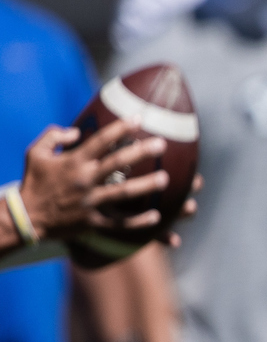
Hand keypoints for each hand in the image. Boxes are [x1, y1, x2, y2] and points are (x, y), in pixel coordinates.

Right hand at [18, 121, 170, 242]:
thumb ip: (52, 136)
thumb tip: (76, 131)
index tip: (140, 118)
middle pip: (117, 163)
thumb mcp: (35, 153)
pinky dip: (138, 221)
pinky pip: (119, 223)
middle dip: (140, 152)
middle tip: (162, 144)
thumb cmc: (33, 182)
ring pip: (123, 192)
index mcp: (73, 162)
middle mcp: (84, 180)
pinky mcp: (92, 222)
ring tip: (165, 179)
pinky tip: (157, 216)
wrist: (26, 217)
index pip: (100, 141)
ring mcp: (90, 202)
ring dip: (145, 186)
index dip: (120, 128)